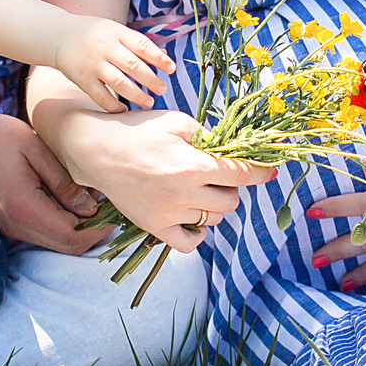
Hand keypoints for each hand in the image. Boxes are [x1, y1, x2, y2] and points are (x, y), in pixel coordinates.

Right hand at [0, 109, 102, 254]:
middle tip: (108, 202)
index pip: (74, 237)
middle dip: (94, 230)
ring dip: (78, 226)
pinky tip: (68, 197)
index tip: (114, 206)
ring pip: (56, 242)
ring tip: (90, 196)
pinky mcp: (7, 222)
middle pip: (68, 247)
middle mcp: (17, 226)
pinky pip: (42, 232)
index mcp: (25, 209)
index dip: (101, 228)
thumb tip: (90, 206)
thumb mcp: (33, 148)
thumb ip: (63, 180)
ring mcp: (10, 227)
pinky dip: (61, 222)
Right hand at [47, 106, 274, 254]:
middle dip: (231, 187)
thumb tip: (233, 148)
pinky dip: (199, 232)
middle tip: (218, 174)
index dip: (261, 172)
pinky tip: (194, 214)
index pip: (242, 174)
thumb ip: (208, 136)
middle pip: (231, 201)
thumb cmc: (138, 130)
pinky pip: (190, 243)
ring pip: (214, 219)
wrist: (97, 150)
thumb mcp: (177, 122)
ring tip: (201, 189)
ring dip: (215, 205)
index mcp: (193, 165)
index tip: (269, 171)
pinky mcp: (155, 227)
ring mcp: (169, 214)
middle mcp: (184, 194)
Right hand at [53, 17, 175, 112]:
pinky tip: (125, 110)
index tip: (172, 69)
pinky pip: (101, 96)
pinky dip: (114, 106)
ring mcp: (93, 64)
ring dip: (137, 96)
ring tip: (149, 103)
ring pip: (119, 84)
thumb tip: (164, 56)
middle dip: (151, 80)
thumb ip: (137, 43)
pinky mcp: (82, 79)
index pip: (142, 45)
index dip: (159, 58)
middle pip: (134, 66)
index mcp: (116, 32)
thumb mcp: (115, 30)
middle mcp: (105, 48)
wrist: (59, 36)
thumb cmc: (95, 34)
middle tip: (162, 90)